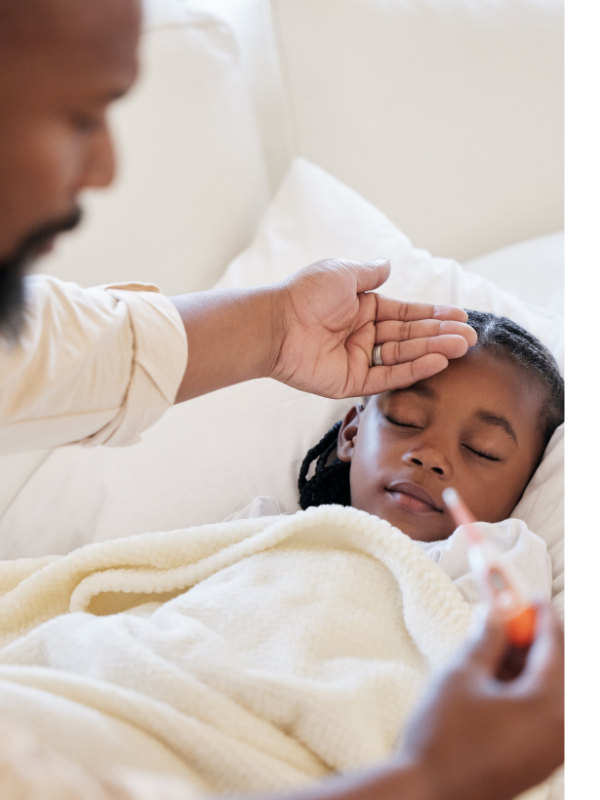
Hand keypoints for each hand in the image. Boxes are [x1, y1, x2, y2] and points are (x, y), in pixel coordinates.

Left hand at [270, 258, 476, 397]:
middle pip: (410, 337)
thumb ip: (368, 273)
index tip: (460, 316)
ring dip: (434, 351)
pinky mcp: (352, 382)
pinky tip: (438, 361)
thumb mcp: (342, 273)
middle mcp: (364, 335)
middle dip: (440, 335)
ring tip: (463, 346)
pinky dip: (413, 370)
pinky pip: (388, 376)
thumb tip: (388, 264)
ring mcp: (360, 360)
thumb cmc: (304, 295)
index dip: (433, 316)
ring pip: (404, 356)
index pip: (406, 314)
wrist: (276, 324)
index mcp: (363, 309)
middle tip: (471, 337)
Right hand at [400, 605, 565, 799]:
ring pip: (549, 693)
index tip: (528, 596)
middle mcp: (560, 730)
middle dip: (534, 642)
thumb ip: (486, 640)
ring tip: (492, 651)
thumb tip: (496, 614)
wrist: (429, 795)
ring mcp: (550, 751)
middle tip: (507, 621)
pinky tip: (493, 682)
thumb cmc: (444, 735)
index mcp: (548, 705)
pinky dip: (525, 692)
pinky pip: (542, 716)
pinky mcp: (537, 763)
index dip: (539, 615)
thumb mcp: (462, 674)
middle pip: (557, 670)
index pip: (554, 646)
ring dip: (527, 667)